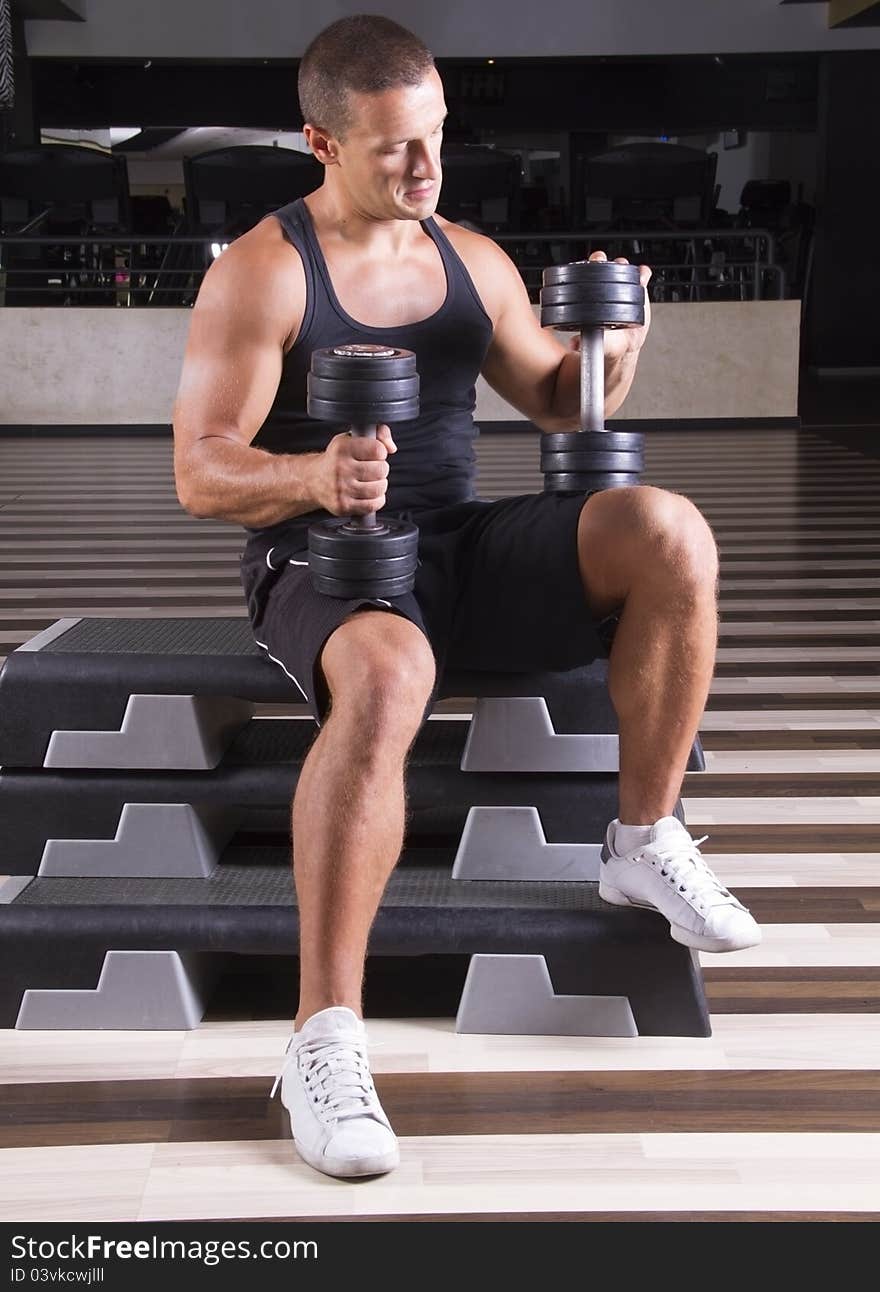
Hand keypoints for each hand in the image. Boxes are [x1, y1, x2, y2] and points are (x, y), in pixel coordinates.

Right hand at [310, 423, 396, 516]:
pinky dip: (377, 500)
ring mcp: (341, 489)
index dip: (380, 452)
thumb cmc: (337, 458)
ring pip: (379, 488)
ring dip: (380, 485)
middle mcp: (340, 468)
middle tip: (372, 469)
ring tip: (371, 481)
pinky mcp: (343, 506)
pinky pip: (373, 505)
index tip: (374, 454)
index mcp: (342, 448)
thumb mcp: (351, 438)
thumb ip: (377, 433)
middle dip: (381, 469)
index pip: (378, 449)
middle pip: (381, 470)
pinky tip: (369, 494)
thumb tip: (391, 448)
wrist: (313, 480)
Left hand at [567, 250, 651, 364]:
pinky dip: (643, 273)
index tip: (589, 268)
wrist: (626, 347)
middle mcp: (604, 287)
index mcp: (588, 295)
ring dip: (625, 267)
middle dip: (602, 261)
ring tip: (627, 276)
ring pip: (622, 267)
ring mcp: (622, 287)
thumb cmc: (608, 343)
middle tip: (605, 268)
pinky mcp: (639, 290)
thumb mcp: (594, 341)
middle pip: (601, 264)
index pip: (583, 275)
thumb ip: (584, 340)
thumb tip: (574, 343)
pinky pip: (642, 275)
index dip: (585, 268)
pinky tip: (643, 278)